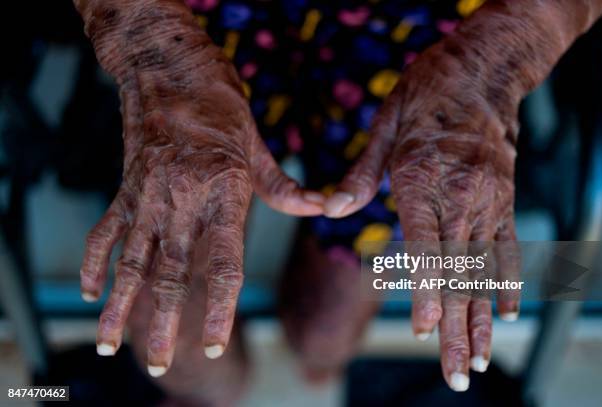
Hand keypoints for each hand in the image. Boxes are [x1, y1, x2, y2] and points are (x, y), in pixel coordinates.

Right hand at [76, 0, 323, 375]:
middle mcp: (182, 202)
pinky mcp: (126, 189)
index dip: (219, 308)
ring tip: (110, 344)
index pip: (222, 265)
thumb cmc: (222, 110)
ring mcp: (148, 197)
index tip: (213, 342)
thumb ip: (284, 187)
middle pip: (170, 274)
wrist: (172, 73)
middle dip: (164, 323)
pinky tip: (93, 291)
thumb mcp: (258, 148)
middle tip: (159, 363)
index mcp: (222, 195)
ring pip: (131, 262)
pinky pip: (105, 232)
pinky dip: (96, 262)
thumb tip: (322, 207)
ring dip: (121, 306)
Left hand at [325, 0, 601, 389]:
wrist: (479, 70)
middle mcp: (460, 195)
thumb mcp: (384, 125)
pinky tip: (505, 316)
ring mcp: (488, 199)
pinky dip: (508, 284)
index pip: (427, 244)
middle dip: (457, 328)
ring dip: (482, 320)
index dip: (428, 290)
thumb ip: (360, 174)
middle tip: (458, 374)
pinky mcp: (502, 198)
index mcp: (422, 178)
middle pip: (459, 272)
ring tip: (481, 361)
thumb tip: (330, 209)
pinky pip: (507, 248)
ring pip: (484, 270)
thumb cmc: (425, 96)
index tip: (428, 331)